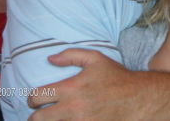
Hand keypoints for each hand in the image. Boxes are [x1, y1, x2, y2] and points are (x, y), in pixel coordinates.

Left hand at [28, 48, 146, 120]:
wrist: (137, 98)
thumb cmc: (116, 77)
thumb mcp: (95, 59)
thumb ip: (71, 55)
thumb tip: (50, 59)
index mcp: (71, 88)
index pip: (36, 97)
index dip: (31, 98)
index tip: (35, 99)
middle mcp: (72, 108)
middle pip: (38, 119)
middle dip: (35, 117)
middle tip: (39, 114)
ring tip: (53, 118)